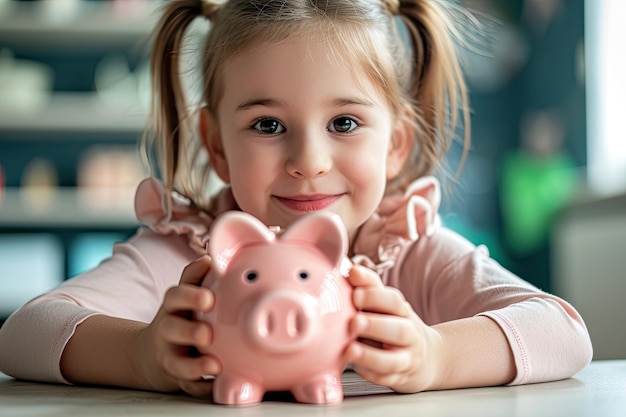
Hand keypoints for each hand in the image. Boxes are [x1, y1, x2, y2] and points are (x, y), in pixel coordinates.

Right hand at [135, 256, 220, 397]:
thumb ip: (195, 277)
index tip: (209, 298)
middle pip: (172, 330)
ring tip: (213, 365)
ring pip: (178, 363)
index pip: (175, 296)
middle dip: (189, 332)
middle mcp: (168, 331)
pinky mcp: (177, 379)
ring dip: (195, 366)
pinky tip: (217, 387)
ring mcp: (171, 356)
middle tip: (208, 334)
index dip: (190, 296)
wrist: (152, 353)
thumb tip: (211, 257)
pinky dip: (202, 388)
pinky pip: (189, 387)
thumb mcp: (182, 295)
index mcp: (173, 307)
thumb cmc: (179, 316)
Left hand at [343, 265, 442, 392]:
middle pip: (397, 330)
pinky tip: (356, 368)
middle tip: (354, 322)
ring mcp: (406, 359)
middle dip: (375, 326)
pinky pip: (386, 379)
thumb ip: (369, 286)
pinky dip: (371, 374)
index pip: (393, 301)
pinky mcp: (399, 379)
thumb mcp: (387, 304)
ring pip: (392, 360)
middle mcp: (408, 334)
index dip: (375, 296)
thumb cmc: (396, 324)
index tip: (355, 293)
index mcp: (402, 312)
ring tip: (350, 350)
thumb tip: (348, 266)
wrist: (428, 358)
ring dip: (371, 356)